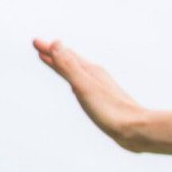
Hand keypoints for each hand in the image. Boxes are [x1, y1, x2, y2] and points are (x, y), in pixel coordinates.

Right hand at [33, 38, 148, 150]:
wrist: (137, 129)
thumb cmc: (111, 110)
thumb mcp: (84, 86)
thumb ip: (69, 66)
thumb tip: (56, 43)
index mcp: (91, 71)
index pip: (65, 56)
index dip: (49, 49)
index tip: (35, 41)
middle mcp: (96, 77)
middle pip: (71, 61)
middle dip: (54, 53)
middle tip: (40, 47)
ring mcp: (100, 89)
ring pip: (77, 72)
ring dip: (63, 65)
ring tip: (55, 61)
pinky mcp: (103, 101)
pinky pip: (83, 86)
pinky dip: (74, 80)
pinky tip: (76, 86)